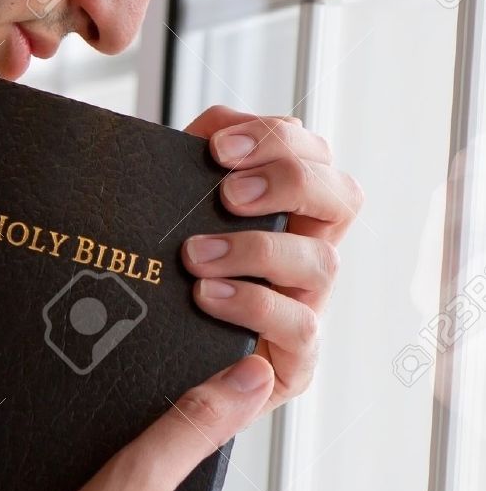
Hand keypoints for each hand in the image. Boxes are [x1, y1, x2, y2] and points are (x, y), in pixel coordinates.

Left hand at [180, 104, 363, 415]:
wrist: (147, 360)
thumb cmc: (168, 277)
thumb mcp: (179, 211)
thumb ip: (197, 160)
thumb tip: (215, 130)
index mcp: (289, 209)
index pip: (314, 153)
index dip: (276, 139)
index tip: (218, 148)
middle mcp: (308, 250)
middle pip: (343, 196)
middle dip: (289, 181)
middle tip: (227, 193)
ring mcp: (307, 303)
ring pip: (323, 262)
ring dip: (257, 249)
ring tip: (195, 255)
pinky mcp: (295, 357)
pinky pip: (302, 327)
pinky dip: (254, 305)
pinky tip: (207, 295)